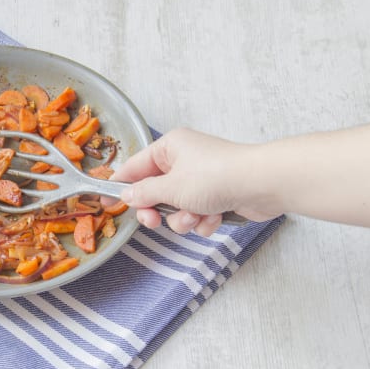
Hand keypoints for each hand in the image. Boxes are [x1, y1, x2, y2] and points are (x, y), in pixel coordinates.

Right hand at [108, 128, 279, 235]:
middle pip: (154, 191)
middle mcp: (183, 160)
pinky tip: (215, 218)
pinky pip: (196, 214)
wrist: (264, 184)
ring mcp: (201, 178)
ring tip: (196, 216)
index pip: (134, 167)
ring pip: (175, 208)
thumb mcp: (171, 187)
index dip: (119, 186)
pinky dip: (203, 220)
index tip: (105, 204)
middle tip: (153, 221)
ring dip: (182, 218)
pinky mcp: (217, 195)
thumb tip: (126, 195)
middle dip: (157, 210)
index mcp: (169, 147)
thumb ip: (144, 194)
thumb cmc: (217, 176)